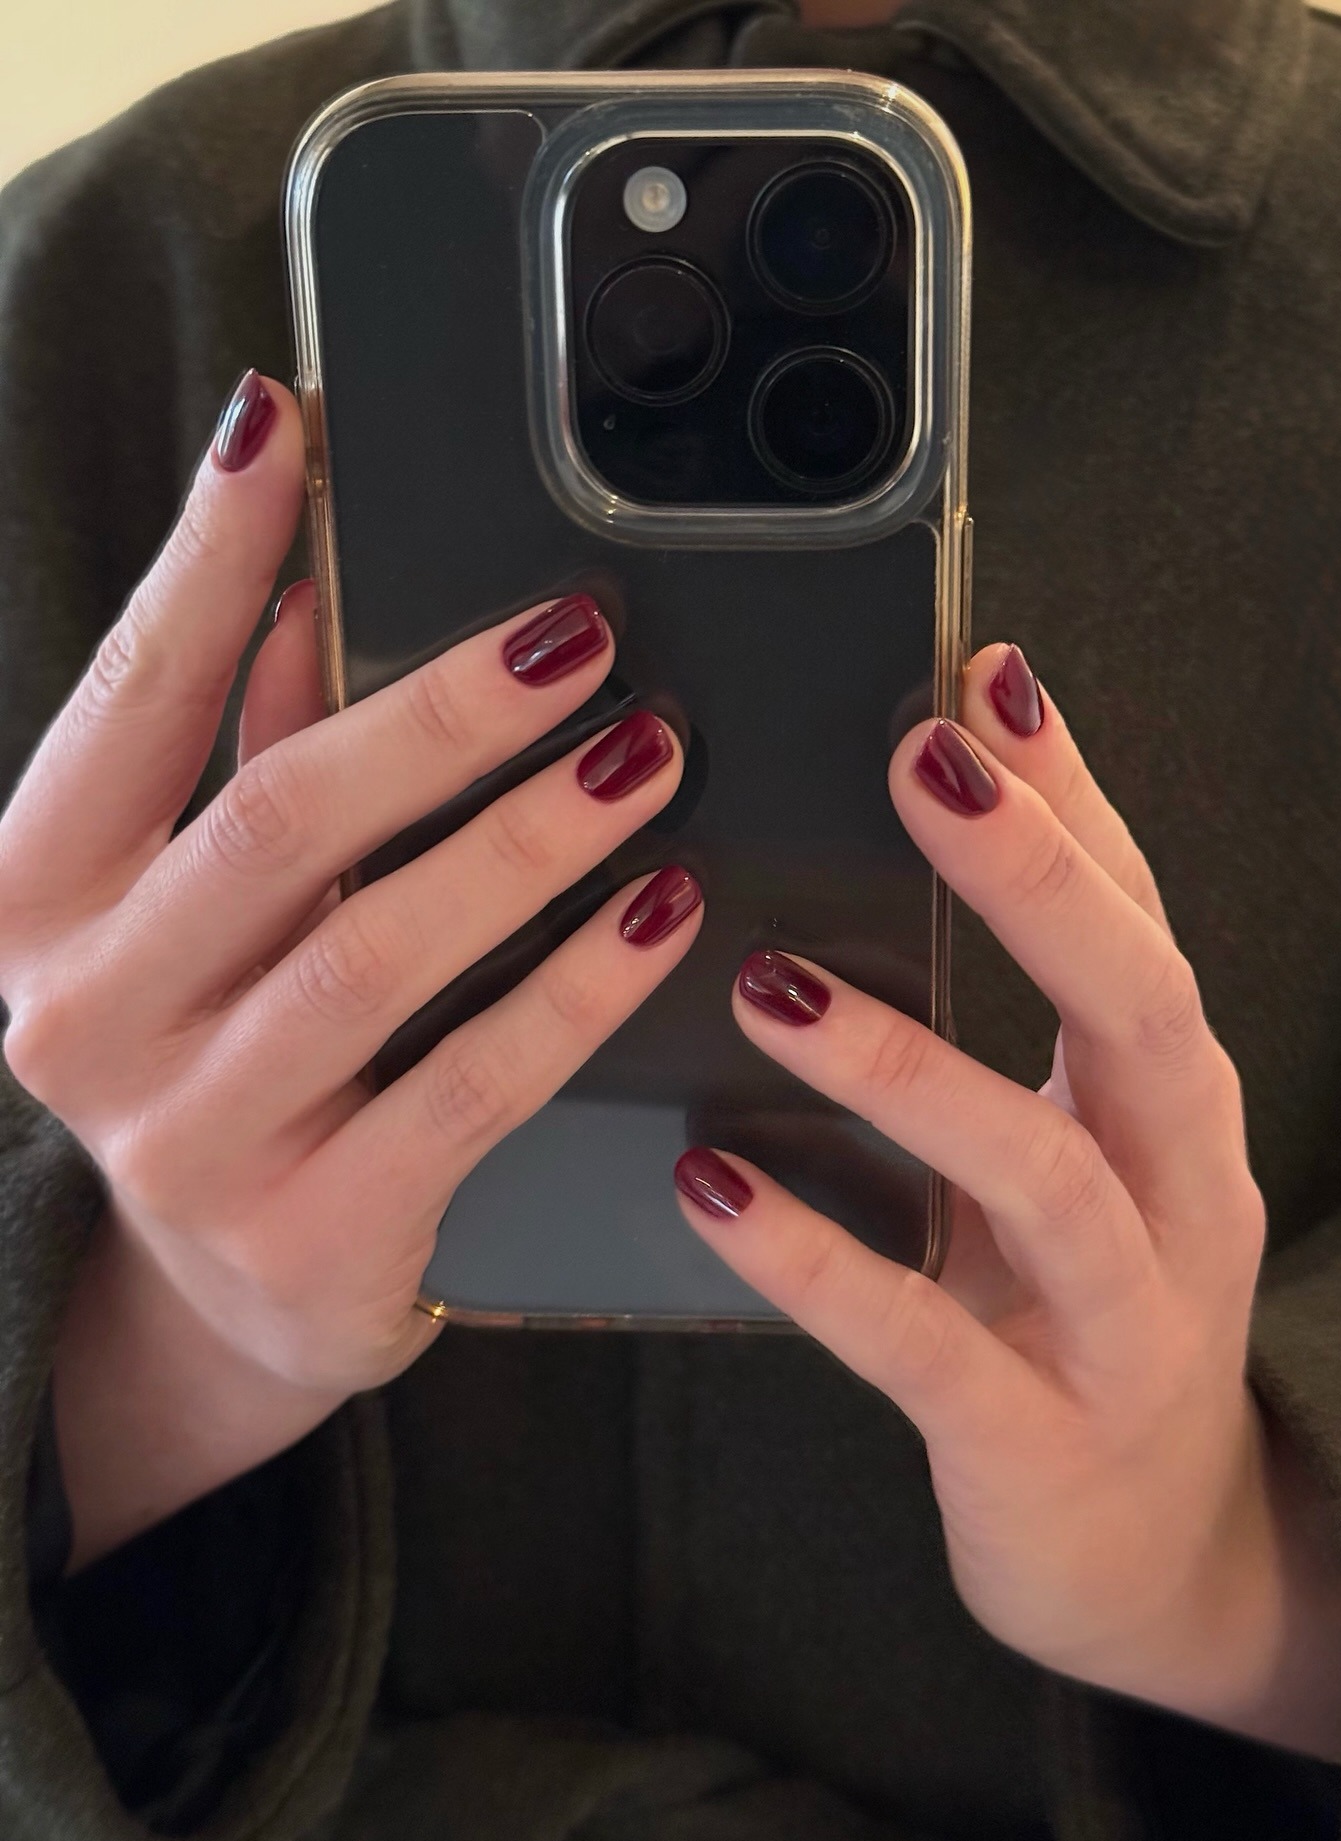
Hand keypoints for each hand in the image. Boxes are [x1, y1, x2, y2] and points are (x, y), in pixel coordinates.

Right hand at [0, 373, 699, 1565]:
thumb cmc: (227, 1050)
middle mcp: (81, 1016)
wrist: (228, 1296)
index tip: (288, 425)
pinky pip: (472, 1087)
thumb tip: (321, 571)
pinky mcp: (310, 1234)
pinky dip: (576, 988)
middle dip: (442, 714)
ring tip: (648, 756)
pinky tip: (661, 914)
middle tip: (580, 637)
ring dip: (528, 840)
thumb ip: (251, 749)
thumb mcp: (206, 906)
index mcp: (38, 901)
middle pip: (277, 822)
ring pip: (377, 951)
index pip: (127, 698)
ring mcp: (188, 1141)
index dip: (209, 557)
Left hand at [675, 645, 1340, 1760]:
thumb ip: (1002, 1028)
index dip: (1072, 799)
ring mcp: (1121, 1329)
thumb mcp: (1065, 1154)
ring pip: (1042, 1176)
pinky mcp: (1035, 1439)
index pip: (1138, 922)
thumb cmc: (1073, 1310)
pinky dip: (821, 1260)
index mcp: (1171, 1109)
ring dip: (910, 1067)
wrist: (1142, 1556)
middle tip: (920, 758)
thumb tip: (901, 857)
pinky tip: (712, 1189)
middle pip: (1138, 1013)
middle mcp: (1179, 1198)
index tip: (983, 675)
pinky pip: (923, 1344)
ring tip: (769, 980)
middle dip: (1037, 879)